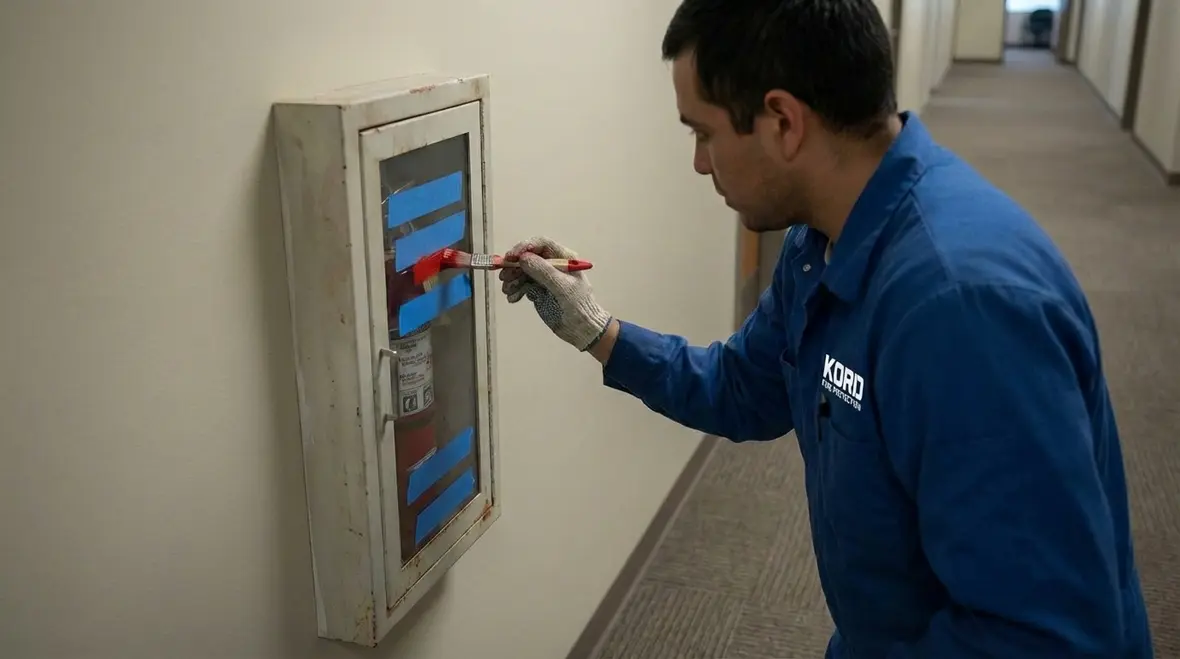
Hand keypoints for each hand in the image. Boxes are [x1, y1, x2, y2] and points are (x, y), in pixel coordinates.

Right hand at [500, 236, 612, 351]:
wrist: (581, 328)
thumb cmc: (578, 305)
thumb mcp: (562, 287)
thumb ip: (544, 272)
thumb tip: (524, 258)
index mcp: (563, 258)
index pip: (541, 245)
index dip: (524, 247)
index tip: (511, 256)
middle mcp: (552, 265)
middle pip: (528, 257)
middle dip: (514, 266)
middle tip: (504, 276)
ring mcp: (544, 278)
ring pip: (523, 272)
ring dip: (512, 279)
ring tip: (507, 291)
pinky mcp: (538, 290)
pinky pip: (522, 285)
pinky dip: (515, 290)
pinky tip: (512, 298)